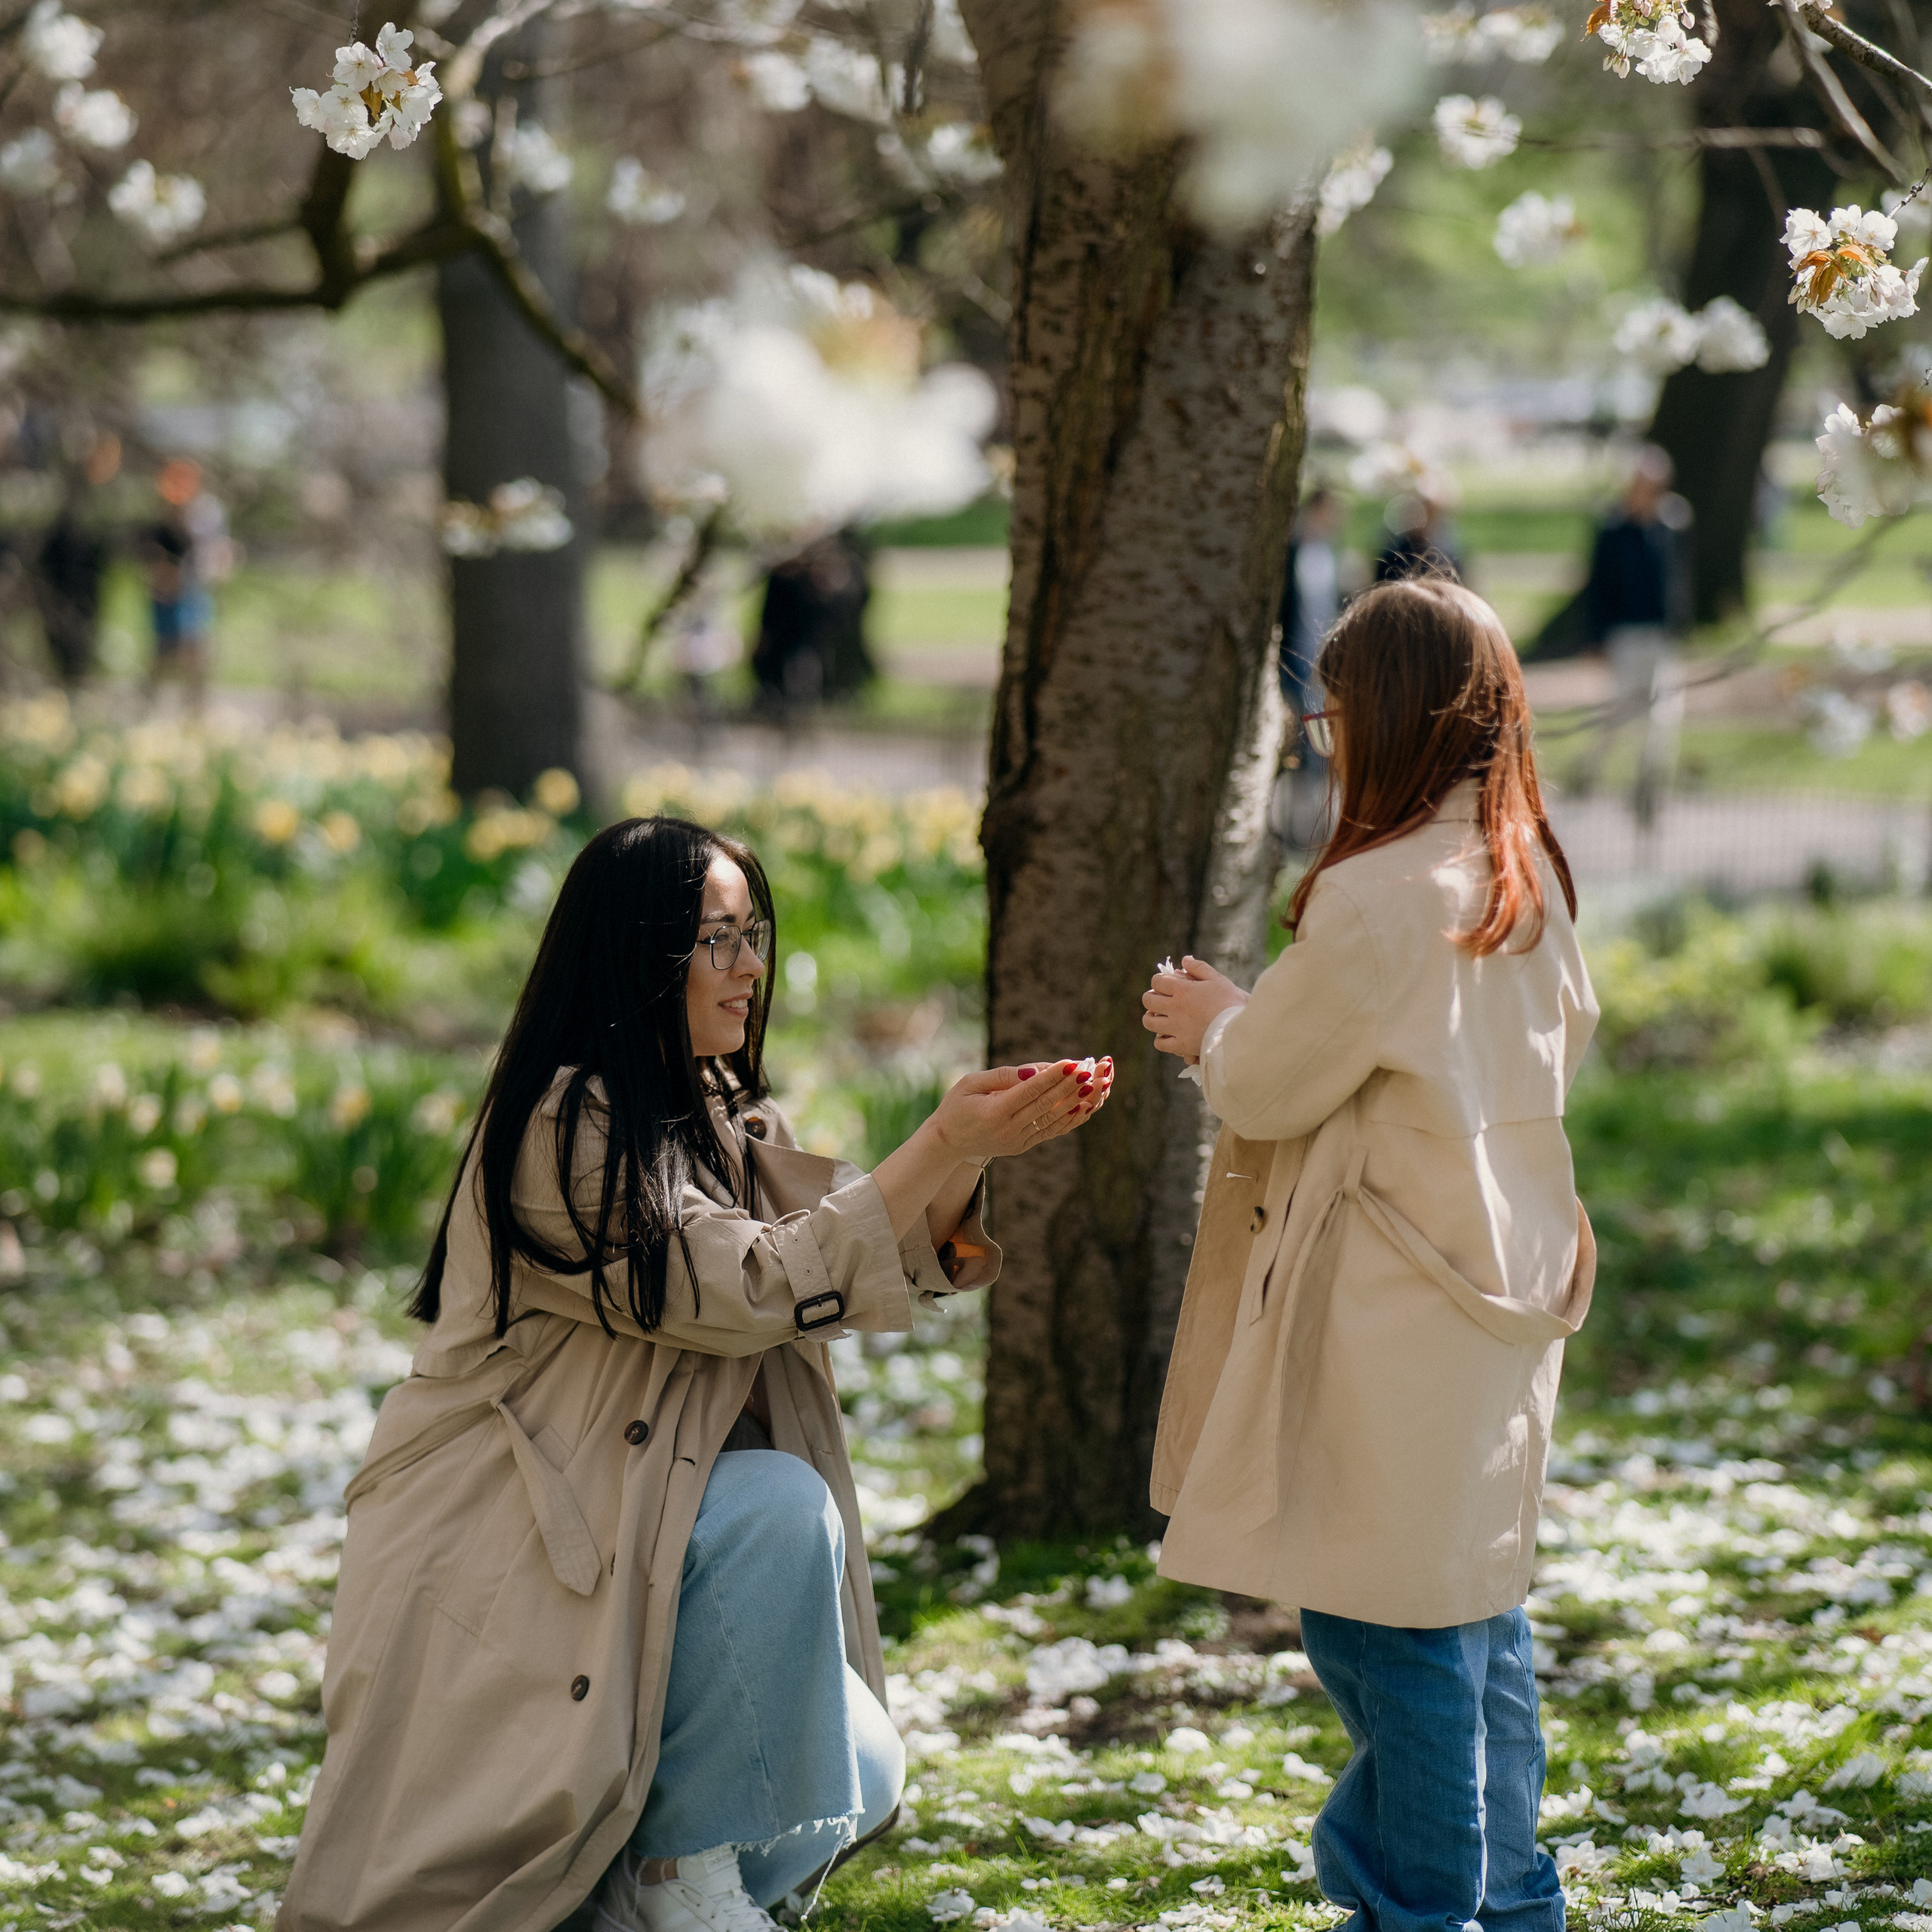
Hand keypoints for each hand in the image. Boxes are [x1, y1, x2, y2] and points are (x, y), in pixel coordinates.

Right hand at [931, 1056, 1114, 1161]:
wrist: (948, 1143)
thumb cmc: (956, 1105)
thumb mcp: (969, 1084)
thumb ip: (1001, 1076)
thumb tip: (1033, 1072)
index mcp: (993, 1112)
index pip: (1030, 1091)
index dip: (1053, 1076)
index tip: (1072, 1062)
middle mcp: (1008, 1129)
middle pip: (1047, 1105)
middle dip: (1071, 1085)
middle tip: (1092, 1069)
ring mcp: (1018, 1140)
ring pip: (1054, 1119)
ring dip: (1077, 1101)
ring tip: (1097, 1085)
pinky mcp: (1024, 1145)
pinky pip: (1052, 1131)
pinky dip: (1071, 1119)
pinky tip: (1087, 1105)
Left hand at [1142, 956, 1246, 1060]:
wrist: (1239, 1029)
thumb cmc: (1231, 1002)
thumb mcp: (1218, 979)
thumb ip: (1199, 968)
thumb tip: (1185, 960)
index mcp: (1182, 990)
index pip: (1157, 981)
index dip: (1158, 981)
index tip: (1165, 984)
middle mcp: (1174, 1008)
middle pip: (1148, 1000)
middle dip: (1151, 998)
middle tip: (1160, 1000)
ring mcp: (1176, 1027)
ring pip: (1149, 1022)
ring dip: (1151, 1018)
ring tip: (1160, 1017)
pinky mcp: (1181, 1045)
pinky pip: (1160, 1043)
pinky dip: (1161, 1039)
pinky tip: (1168, 1035)